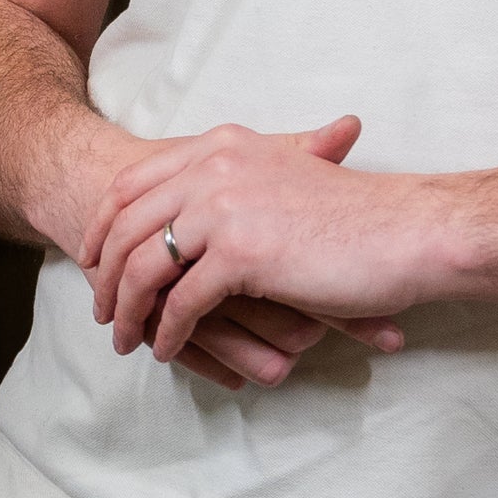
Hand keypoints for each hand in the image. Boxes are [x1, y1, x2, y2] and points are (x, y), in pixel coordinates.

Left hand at [85, 115, 444, 366]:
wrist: (406, 231)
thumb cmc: (353, 214)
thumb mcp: (283, 176)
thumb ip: (233, 183)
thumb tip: (190, 217)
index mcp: (220, 147)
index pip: (132, 184)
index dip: (102, 226)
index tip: (92, 261)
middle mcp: (213, 169)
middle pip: (127, 226)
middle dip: (106, 274)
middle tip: (102, 311)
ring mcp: (224, 209)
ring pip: (146, 267)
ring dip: (128, 310)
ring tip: (126, 340)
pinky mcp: (241, 254)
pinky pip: (182, 302)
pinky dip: (168, 332)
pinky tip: (167, 350)